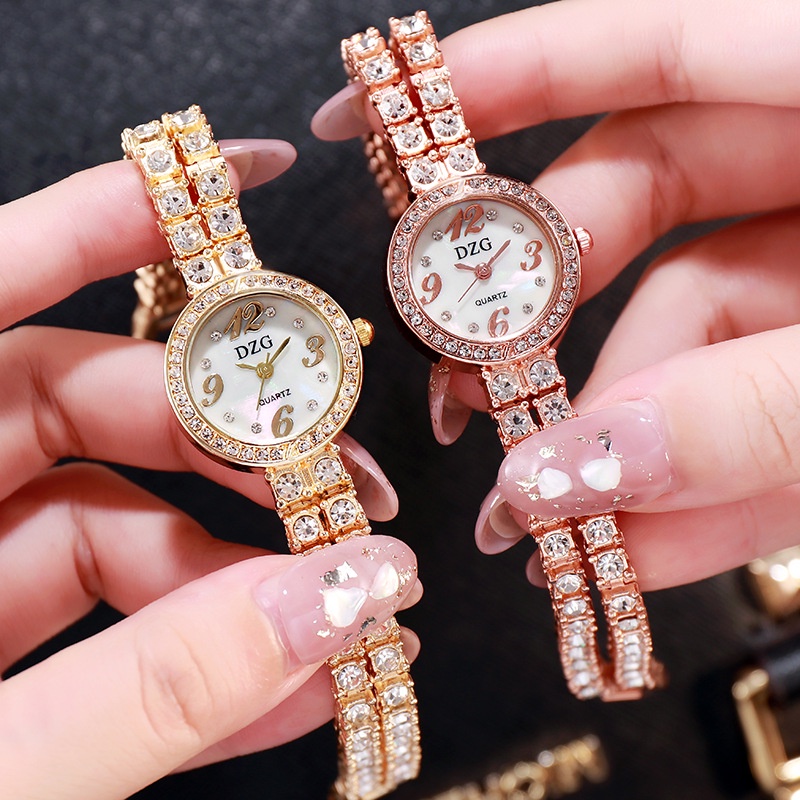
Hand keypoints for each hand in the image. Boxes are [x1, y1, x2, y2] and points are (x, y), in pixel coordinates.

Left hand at [0, 141, 420, 797]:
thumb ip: (163, 684)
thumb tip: (353, 595)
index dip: (117, 214)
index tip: (241, 178)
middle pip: (91, 405)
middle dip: (236, 439)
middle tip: (349, 488)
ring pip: (115, 519)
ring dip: (238, 566)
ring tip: (347, 610)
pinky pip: (104, 620)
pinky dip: (198, 648)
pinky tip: (290, 678)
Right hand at [312, 0, 799, 589]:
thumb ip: (749, 408)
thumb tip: (575, 468)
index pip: (645, 51)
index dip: (503, 77)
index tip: (374, 121)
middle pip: (631, 206)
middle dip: (533, 314)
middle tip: (467, 403)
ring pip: (680, 330)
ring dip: (610, 434)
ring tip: (549, 517)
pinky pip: (743, 405)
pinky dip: (693, 483)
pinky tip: (641, 548)